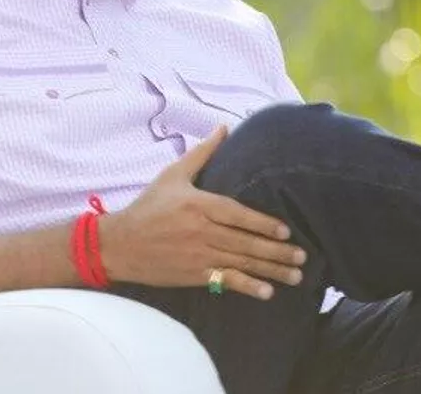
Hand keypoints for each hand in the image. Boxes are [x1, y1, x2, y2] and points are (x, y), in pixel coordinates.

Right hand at [98, 126, 307, 299]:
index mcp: (199, 205)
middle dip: (277, 251)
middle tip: (303, 256)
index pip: (237, 215)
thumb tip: (223, 128)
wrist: (117, 244)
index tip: (286, 230)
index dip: (263, 224)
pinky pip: (224, 281)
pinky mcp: (192, 275)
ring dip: (270, 270)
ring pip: (240, 263)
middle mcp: (201, 231)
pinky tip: (267, 292)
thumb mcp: (172, 175)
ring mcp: (198, 255)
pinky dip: (246, 286)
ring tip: (296, 276)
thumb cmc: (148, 207)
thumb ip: (202, 153)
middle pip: (245, 242)